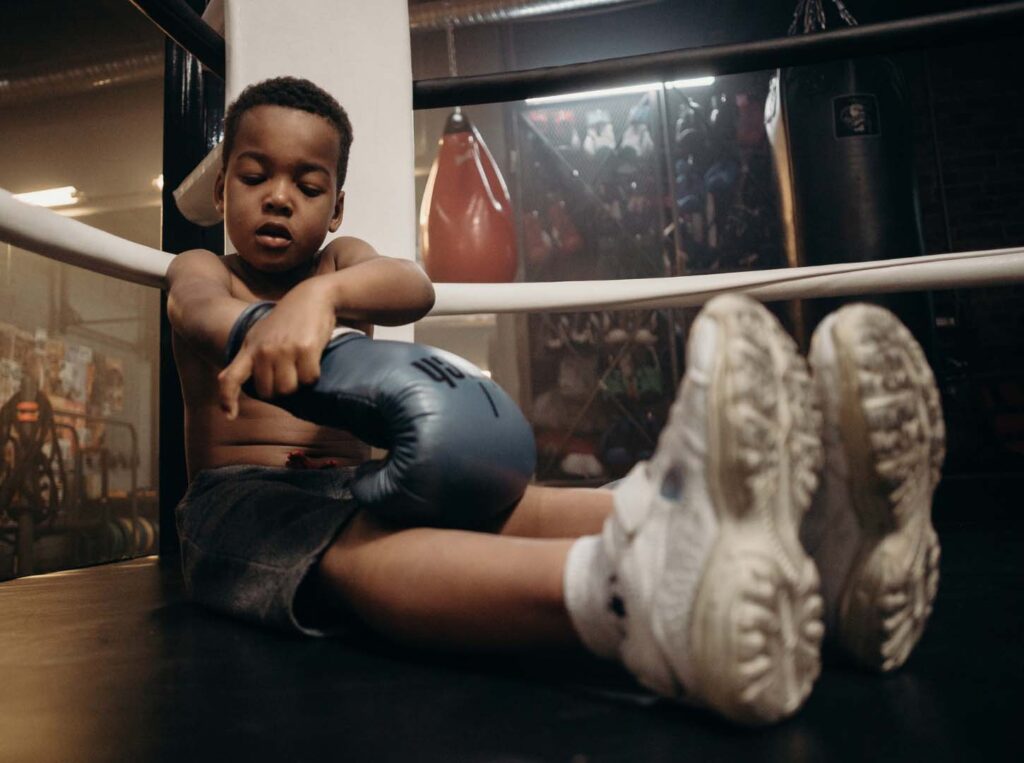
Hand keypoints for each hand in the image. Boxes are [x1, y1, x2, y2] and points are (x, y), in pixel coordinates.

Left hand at [218, 284, 334, 418]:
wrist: (312, 297)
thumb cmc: (285, 320)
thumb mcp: (259, 335)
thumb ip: (243, 359)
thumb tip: (222, 379)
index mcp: (249, 348)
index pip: (231, 378)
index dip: (228, 399)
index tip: (230, 416)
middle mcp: (263, 350)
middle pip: (270, 392)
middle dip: (281, 388)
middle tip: (290, 372)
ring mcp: (284, 349)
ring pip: (290, 389)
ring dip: (299, 383)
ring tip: (301, 364)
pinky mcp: (306, 348)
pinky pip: (309, 379)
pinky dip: (314, 375)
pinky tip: (313, 359)